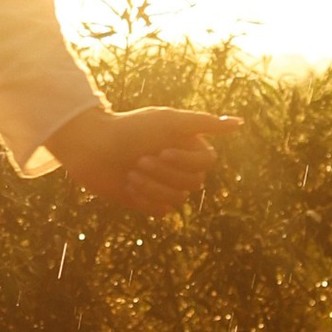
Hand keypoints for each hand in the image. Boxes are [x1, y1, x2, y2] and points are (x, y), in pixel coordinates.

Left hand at [45, 101, 239, 213]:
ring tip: (131, 172)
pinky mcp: (149, 201)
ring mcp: (164, 183)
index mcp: (187, 143)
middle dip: (164, 173)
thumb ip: (205, 122)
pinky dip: (144, 199)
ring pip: (179, 199)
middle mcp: (179, 164)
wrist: (91, 149)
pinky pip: (162, 210)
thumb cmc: (129, 129)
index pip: (208, 162)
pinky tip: (127, 186)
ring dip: (152, 186)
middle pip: (194, 182)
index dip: (186, 160)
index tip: (162, 149)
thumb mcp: (168, 121)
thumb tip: (240, 122)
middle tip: (139, 159)